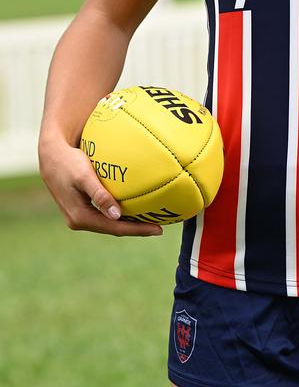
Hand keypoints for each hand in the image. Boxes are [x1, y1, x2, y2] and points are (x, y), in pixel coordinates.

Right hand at [38, 137, 162, 236]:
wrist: (50, 156)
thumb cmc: (69, 162)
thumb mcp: (84, 176)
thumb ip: (100, 195)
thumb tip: (117, 215)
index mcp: (80, 217)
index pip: (114, 229)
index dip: (137, 230)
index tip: (157, 229)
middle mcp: (78, 221)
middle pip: (113, 229)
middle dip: (136, 229)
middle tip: (159, 228)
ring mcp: (79, 215)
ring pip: (109, 223)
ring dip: (129, 223)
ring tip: (150, 220)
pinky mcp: (81, 207)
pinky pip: (105, 215)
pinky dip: (120, 214)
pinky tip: (133, 208)